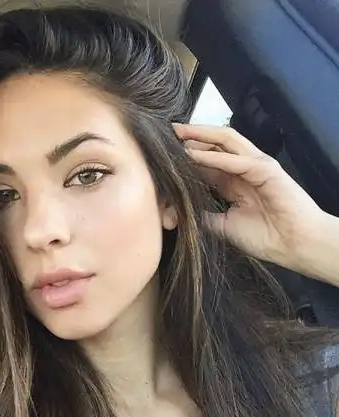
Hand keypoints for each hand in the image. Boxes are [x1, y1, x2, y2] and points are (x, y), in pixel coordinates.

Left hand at [174, 123, 326, 269]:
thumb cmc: (265, 237)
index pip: (205, 162)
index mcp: (232, 182)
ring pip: (225, 142)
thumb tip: (176, 214)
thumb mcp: (223, 226)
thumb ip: (202, 216)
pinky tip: (194, 155)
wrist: (294, 245)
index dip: (184, 158)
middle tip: (165, 134)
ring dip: (200, 136)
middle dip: (190, 138)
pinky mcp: (266, 169)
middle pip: (214, 146)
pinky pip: (236, 160)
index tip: (160, 156)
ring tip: (178, 133)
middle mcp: (242, 170)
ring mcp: (255, 166)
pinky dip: (214, 157)